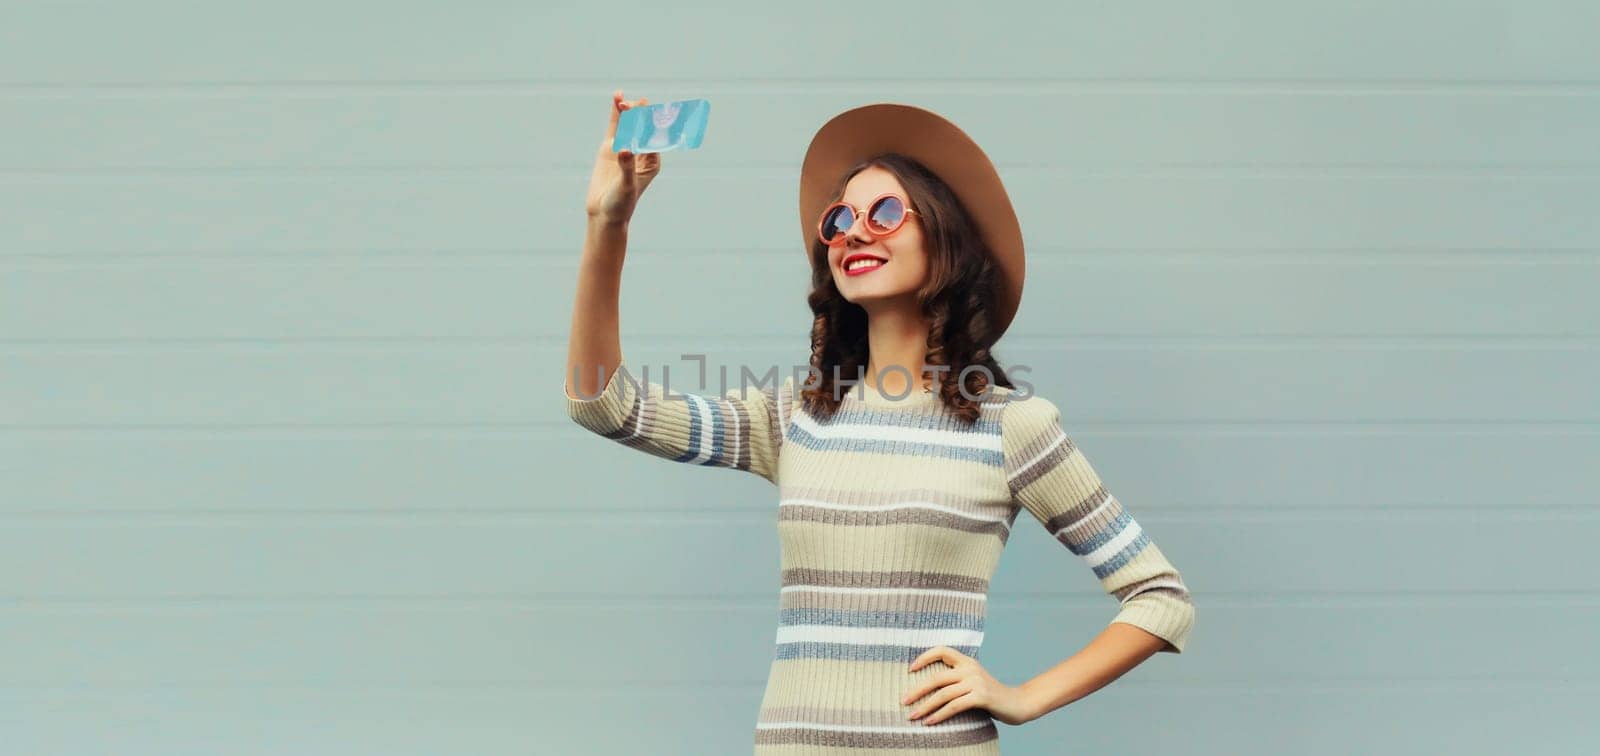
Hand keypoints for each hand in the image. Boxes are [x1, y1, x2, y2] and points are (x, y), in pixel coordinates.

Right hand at [585, 89, 662, 223]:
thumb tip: (624, 149)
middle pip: (643, 128)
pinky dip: (616, 113)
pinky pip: (616, 127)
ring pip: (629, 125)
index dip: (649, 124)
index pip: (653, 138)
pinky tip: (617, 98)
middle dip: (639, 115)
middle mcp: (642, 153)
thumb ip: (626, 167)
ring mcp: (626, 148)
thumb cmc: (621, 204)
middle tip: (633, 105)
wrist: (604, 213)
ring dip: (628, 111)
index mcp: (652, 162)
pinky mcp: (611, 148)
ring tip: (622, 98)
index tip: (647, 113)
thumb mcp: (626, 186)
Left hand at [901, 646, 1039, 726]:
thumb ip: (956, 679)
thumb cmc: (991, 695)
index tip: (910, 669)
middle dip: (917, 690)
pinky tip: (930, 722)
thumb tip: (927, 688)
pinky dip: (939, 715)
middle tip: (903, 701)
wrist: (1018, 704)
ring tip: (913, 716)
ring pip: (943, 694)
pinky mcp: (981, 697)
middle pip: (937, 677)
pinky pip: (954, 706)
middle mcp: (970, 669)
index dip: (924, 657)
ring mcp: (976, 682)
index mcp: (967, 661)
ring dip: (925, 707)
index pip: (942, 650)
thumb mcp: (974, 681)